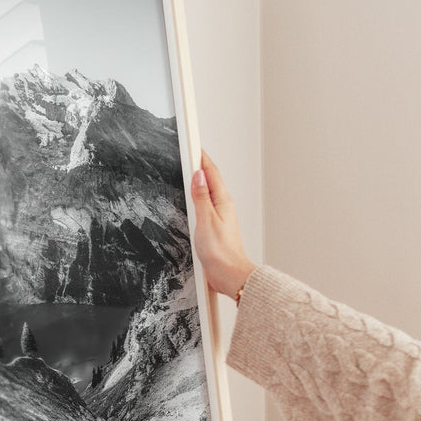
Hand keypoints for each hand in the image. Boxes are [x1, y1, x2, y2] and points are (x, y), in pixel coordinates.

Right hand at [191, 151, 256, 297]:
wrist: (230, 275)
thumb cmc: (221, 252)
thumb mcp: (206, 221)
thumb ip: (201, 197)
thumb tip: (198, 176)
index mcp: (222, 202)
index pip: (211, 173)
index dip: (202, 158)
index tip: (194, 146)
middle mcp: (223, 207)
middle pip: (211, 181)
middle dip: (200, 166)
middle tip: (191, 153)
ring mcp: (220, 217)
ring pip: (209, 193)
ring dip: (200, 182)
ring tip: (191, 170)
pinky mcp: (216, 228)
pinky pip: (206, 206)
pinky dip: (199, 198)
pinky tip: (194, 200)